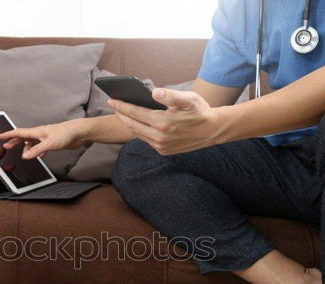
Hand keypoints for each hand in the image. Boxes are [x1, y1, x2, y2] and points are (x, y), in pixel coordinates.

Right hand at [0, 119, 86, 158]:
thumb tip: (25, 156)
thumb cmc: (65, 134)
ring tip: (24, 155)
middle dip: (15, 141)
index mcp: (37, 132)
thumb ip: (37, 150)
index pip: (19, 132)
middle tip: (6, 146)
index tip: (1, 136)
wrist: (79, 132)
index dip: (9, 135)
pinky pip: (41, 147)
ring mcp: (46, 137)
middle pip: (24, 137)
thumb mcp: (49, 144)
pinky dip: (38, 151)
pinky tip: (40, 156)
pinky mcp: (52, 142)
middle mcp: (40, 134)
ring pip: (33, 143)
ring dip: (27, 148)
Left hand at [109, 88, 225, 154]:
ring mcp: (160, 146)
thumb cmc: (200, 111)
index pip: (135, 113)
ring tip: (121, 113)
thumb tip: (154, 92)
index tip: (111, 99)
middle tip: (112, 105)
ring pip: (137, 133)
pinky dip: (138, 130)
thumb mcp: (189, 99)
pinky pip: (146, 139)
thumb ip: (171, 95)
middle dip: (121, 114)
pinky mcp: (163, 151)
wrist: (212, 131)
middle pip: (132, 125)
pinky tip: (135, 123)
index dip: (121, 106)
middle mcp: (159, 137)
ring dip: (128, 123)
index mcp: (163, 123)